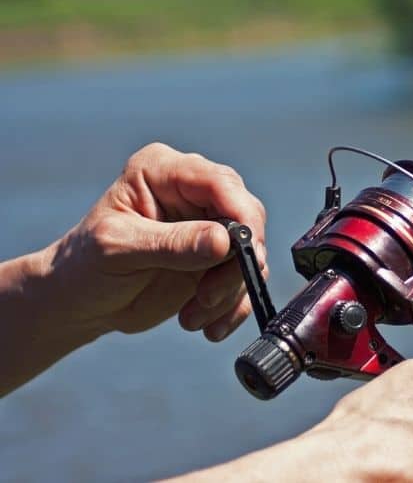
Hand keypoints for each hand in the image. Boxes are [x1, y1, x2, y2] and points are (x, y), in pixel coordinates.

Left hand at [0, 142, 267, 394]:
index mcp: (163, 171)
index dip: (241, 215)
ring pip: (250, 253)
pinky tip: (208, 326)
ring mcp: (208, 226)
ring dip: (229, 291)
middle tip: (207, 295)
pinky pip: (245, 280)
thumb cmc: (85, 266)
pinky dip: (233, 306)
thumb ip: (173, 244)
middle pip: (245, 216)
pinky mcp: (217, 260)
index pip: (220, 183)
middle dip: (235, 262)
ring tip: (193, 315)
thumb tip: (227, 241)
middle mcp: (193, 192)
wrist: (78, 303)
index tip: (245, 254)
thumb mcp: (120, 250)